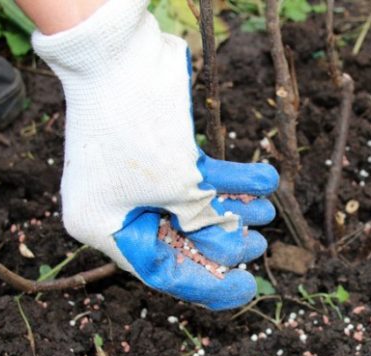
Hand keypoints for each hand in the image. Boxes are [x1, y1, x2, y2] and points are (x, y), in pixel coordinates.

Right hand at [32, 0, 278, 309]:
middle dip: (223, 242)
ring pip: (190, 206)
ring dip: (231, 207)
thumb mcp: (177, 187)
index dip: (208, 285)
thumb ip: (202, 219)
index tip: (247, 289)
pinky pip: (193, 175)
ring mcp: (132, 178)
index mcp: (103, 227)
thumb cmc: (138, 125)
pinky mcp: (153, 152)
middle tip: (259, 245)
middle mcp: (115, 206)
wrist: (118, 50)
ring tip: (267, 212)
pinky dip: (227, 177)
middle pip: (177, 240)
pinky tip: (264, 179)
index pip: (159, 271)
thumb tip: (230, 240)